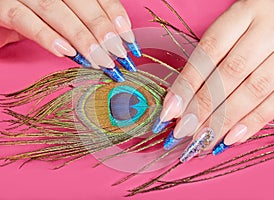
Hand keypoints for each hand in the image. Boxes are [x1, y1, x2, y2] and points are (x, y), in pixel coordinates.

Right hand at [0, 0, 141, 81]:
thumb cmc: (32, 12)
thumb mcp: (62, 13)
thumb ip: (82, 23)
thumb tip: (110, 45)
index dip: (114, 16)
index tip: (128, 39)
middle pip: (81, 3)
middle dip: (102, 30)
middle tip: (118, 54)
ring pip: (56, 11)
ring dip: (81, 38)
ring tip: (99, 59)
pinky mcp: (1, 6)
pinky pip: (25, 20)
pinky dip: (47, 36)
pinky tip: (66, 52)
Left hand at [153, 0, 273, 161]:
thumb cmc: (255, 28)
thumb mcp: (231, 31)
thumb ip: (209, 59)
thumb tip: (182, 101)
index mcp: (245, 12)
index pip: (209, 51)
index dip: (188, 83)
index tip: (171, 110)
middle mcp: (272, 26)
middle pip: (231, 73)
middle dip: (204, 107)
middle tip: (185, 131)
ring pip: (254, 90)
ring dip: (225, 120)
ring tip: (204, 139)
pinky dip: (252, 122)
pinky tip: (232, 137)